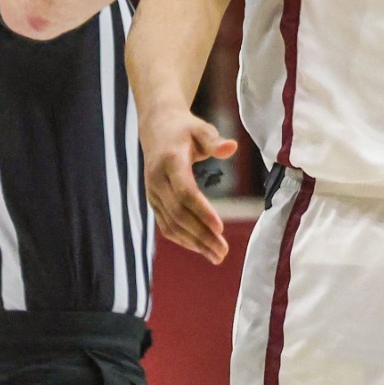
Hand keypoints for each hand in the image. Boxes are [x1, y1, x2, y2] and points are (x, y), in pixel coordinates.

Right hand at [141, 109, 238, 263]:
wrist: (156, 128)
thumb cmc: (186, 128)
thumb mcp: (201, 128)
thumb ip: (214, 140)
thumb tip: (231, 147)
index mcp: (170, 162)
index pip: (185, 192)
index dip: (202, 211)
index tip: (221, 227)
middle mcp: (157, 180)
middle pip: (179, 214)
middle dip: (201, 235)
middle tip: (224, 251)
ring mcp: (152, 193)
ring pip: (171, 224)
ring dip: (194, 242)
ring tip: (217, 256)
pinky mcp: (153, 201)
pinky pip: (166, 225)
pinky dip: (183, 239)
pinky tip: (201, 248)